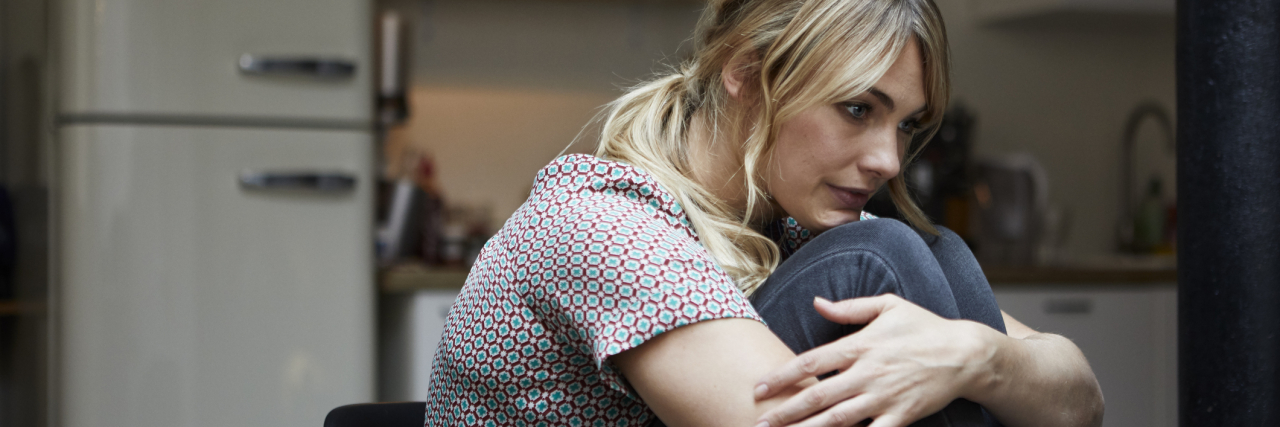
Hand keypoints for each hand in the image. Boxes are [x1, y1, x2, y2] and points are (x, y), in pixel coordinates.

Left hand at [753, 294, 998, 426]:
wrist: (965, 354)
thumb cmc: (924, 327)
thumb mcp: (888, 305)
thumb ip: (849, 307)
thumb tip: (816, 302)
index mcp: (860, 346)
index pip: (811, 362)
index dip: (782, 376)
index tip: (758, 388)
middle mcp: (867, 373)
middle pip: (817, 396)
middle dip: (785, 412)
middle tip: (759, 422)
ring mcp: (883, 398)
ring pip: (837, 420)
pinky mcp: (901, 416)